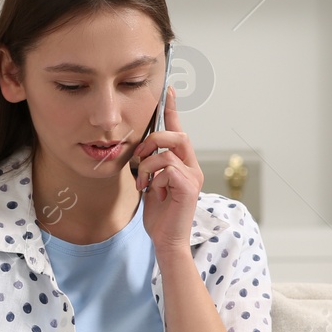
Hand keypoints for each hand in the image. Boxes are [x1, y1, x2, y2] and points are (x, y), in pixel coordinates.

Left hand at [131, 85, 204, 255]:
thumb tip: (141, 149)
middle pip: (177, 135)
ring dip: (146, 166)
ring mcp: (193, 176)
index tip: (168, 90)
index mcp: (184, 164)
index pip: (179, 131)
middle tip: (139, 157)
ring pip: (165, 152)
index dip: (172, 110)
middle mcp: (192, 167)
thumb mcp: (151, 183)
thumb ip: (151, 165)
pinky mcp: (189, 187)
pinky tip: (154, 193)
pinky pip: (166, 169)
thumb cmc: (159, 215)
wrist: (166, 240)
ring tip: (144, 184)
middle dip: (153, 140)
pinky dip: (153, 180)